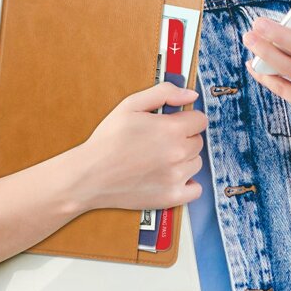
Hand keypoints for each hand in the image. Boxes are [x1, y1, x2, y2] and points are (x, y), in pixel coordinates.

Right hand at [80, 82, 207, 211]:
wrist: (90, 175)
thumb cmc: (108, 139)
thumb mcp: (131, 105)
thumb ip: (164, 93)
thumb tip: (191, 94)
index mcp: (170, 129)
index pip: (200, 120)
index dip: (186, 118)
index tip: (173, 122)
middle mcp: (178, 154)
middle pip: (198, 141)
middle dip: (183, 137)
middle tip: (160, 140)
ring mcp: (176, 177)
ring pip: (196, 162)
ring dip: (184, 159)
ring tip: (160, 157)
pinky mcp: (171, 197)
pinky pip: (196, 189)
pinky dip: (187, 182)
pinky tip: (171, 175)